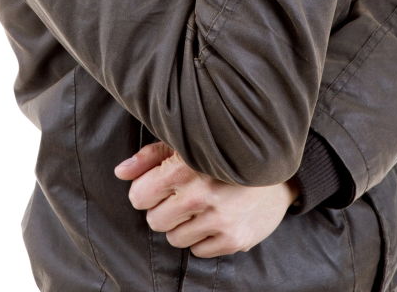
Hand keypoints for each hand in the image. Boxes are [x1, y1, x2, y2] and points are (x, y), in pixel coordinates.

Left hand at [114, 141, 299, 257]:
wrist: (276, 171)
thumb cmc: (223, 155)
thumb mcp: (186, 145)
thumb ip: (150, 158)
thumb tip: (120, 173)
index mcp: (185, 166)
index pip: (139, 196)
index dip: (146, 192)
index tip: (158, 186)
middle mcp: (201, 193)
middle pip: (154, 221)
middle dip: (163, 210)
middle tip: (182, 197)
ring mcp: (219, 219)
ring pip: (174, 239)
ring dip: (183, 226)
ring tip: (200, 207)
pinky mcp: (234, 239)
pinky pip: (197, 252)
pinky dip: (203, 239)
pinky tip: (215, 218)